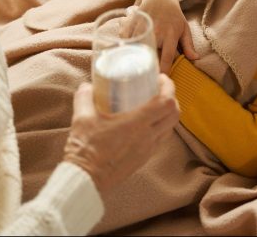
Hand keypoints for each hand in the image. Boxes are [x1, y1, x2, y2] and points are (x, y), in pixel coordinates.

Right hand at [63, 75, 179, 197]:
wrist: (86, 178)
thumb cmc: (85, 148)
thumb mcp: (82, 117)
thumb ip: (85, 97)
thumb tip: (87, 86)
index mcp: (137, 123)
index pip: (166, 102)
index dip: (169, 87)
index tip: (161, 78)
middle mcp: (147, 137)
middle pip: (174, 115)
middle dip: (172, 98)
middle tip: (160, 90)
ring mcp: (147, 150)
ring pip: (169, 128)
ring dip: (168, 114)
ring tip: (155, 105)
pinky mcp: (143, 159)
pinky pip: (160, 140)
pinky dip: (160, 128)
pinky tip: (147, 124)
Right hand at [127, 0, 198, 73]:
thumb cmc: (174, 16)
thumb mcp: (184, 29)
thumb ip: (188, 45)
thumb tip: (195, 59)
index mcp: (170, 34)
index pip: (166, 56)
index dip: (164, 70)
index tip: (161, 79)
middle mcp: (156, 31)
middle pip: (149, 54)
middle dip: (147, 66)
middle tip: (146, 76)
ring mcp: (142, 27)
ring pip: (135, 48)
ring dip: (134, 57)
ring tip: (132, 68)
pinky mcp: (131, 24)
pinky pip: (125, 40)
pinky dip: (125, 47)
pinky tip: (126, 52)